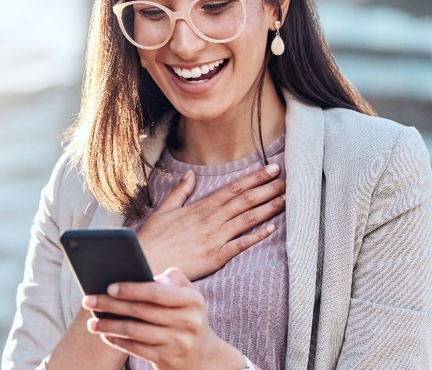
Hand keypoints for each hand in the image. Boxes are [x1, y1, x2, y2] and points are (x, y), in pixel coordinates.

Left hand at [83, 268, 247, 369]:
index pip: (156, 292)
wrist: (202, 356)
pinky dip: (117, 341)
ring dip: (108, 326)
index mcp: (192, 300)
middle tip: (88, 300)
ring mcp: (177, 343)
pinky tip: (105, 335)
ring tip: (92, 322)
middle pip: (140, 311)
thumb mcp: (189, 295)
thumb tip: (148, 275)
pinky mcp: (166, 359)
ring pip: (134, 331)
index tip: (109, 287)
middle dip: (110, 305)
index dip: (130, 289)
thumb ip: (173, 279)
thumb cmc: (187, 316)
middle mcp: (187, 322)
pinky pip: (135, 348)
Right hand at [138, 164, 284, 279]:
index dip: (254, 178)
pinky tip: (272, 228)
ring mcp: (214, 238)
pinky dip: (256, 236)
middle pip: (244, 200)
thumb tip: (191, 175)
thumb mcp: (164, 210)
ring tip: (286, 199)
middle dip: (267, 188)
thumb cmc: (152, 239)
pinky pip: (240, 244)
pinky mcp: (215, 257)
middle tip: (287, 179)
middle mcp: (210, 219)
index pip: (232, 188)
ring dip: (268, 208)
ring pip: (247, 219)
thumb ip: (180, 192)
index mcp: (200, 207)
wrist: (144, 262)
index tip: (271, 169)